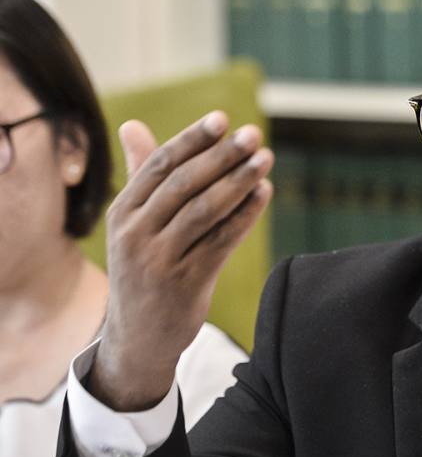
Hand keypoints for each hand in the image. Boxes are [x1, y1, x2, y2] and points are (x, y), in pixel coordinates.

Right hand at [89, 111, 272, 410]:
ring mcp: (159, 260)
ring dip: (240, 181)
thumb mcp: (133, 225)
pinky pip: (222, 241)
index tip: (223, 118)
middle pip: (185, 184)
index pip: (160, 166)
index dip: (193, 139)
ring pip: (205, 210)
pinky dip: (245, 215)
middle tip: (253, 134)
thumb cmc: (143, 269)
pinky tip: (264, 194)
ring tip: (266, 158)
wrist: (138, 338)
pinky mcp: (185, 283)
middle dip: (222, 155)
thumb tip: (132, 125)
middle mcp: (135, 233)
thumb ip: (141, 176)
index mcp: (122, 212)